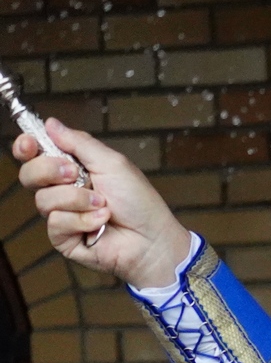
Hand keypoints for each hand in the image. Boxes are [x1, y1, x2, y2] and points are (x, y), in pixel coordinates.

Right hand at [15, 119, 191, 287]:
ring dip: (77, 199)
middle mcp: (63, 191)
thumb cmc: (139, 202)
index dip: (25, 147)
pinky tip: (101, 222)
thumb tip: (51, 123)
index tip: (28, 144)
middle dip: (50, 170)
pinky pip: (56, 223)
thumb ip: (80, 143)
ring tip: (103, 205)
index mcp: (71, 169)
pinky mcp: (64, 239)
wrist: (153, 239)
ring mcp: (62, 216)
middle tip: (75, 174)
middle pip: (29, 175)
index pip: (34, 155)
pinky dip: (82, 220)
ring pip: (43, 200)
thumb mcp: (112, 163)